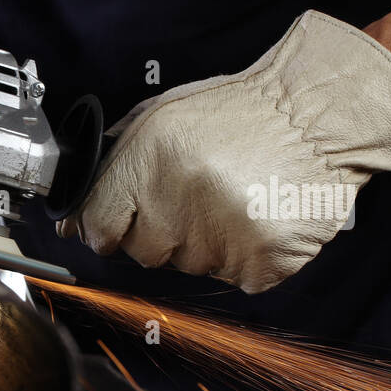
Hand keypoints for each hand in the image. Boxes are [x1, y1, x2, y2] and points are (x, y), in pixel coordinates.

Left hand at [67, 10, 390, 292]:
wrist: (319, 112)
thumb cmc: (240, 113)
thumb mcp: (162, 117)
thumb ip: (112, 165)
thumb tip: (72, 218)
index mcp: (150, 160)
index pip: (98, 225)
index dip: (104, 227)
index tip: (114, 224)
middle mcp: (181, 201)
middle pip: (142, 252)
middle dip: (161, 231)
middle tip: (195, 195)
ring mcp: (223, 236)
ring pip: (189, 266)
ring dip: (205, 242)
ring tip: (233, 197)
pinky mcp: (262, 261)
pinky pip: (234, 278)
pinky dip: (244, 257)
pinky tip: (257, 218)